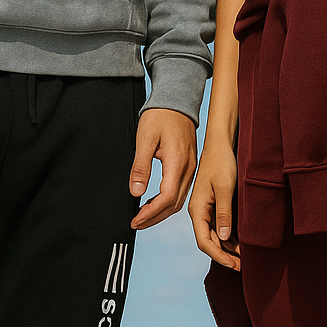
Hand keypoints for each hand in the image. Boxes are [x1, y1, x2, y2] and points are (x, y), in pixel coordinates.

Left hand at [129, 109, 197, 229]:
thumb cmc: (160, 116)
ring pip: (179, 200)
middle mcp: (188, 168)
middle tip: (136, 224)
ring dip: (161, 212)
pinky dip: (168, 202)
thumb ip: (140, 167)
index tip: (136, 219)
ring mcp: (192, 168)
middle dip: (155, 218)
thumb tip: (135, 192)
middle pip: (175, 204)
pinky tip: (155, 203)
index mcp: (178, 162)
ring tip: (143, 218)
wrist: (177, 102)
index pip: (167, 197)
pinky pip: (181, 191)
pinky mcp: (190, 166)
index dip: (151, 212)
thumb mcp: (144, 138)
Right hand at [188, 141, 240, 269]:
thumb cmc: (222, 163)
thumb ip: (224, 213)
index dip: (219, 256)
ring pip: (217, 236)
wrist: (221, 144)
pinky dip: (231, 237)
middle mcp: (200, 212)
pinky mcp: (215, 205)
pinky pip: (221, 226)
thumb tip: (226, 238)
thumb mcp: (225, 188)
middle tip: (244, 267)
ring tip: (246, 257)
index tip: (234, 265)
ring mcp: (207, 209)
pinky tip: (244, 242)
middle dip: (226, 256)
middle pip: (210, 242)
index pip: (205, 241)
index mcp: (198, 210)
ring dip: (230, 248)